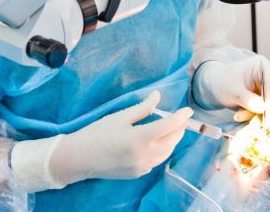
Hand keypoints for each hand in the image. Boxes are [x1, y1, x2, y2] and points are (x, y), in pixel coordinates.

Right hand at [48, 91, 191, 184]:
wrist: (81, 158)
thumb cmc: (97, 133)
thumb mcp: (120, 117)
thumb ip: (142, 108)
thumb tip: (157, 96)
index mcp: (140, 138)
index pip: (170, 126)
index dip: (181, 117)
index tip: (188, 110)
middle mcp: (145, 155)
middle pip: (172, 140)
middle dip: (179, 128)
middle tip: (180, 118)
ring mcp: (143, 167)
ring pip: (167, 152)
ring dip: (172, 140)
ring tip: (171, 129)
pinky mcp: (138, 174)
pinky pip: (157, 160)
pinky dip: (162, 150)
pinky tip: (157, 142)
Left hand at [193, 55, 269, 121]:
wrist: (217, 85)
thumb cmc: (223, 83)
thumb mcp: (232, 91)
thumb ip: (248, 99)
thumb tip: (263, 108)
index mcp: (263, 66)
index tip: (267, 117)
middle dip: (264, 111)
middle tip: (252, 123)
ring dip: (258, 115)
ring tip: (239, 116)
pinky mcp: (268, 97)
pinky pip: (266, 110)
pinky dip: (255, 115)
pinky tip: (241, 115)